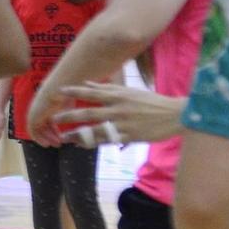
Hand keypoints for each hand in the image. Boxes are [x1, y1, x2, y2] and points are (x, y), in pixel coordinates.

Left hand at [51, 83, 185, 145]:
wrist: (175, 115)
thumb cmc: (151, 102)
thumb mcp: (130, 91)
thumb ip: (107, 88)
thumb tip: (87, 83)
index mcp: (118, 95)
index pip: (91, 92)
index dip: (74, 92)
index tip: (58, 92)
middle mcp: (118, 108)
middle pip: (88, 112)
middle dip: (68, 116)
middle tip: (53, 119)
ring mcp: (123, 123)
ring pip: (95, 129)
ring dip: (77, 134)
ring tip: (63, 137)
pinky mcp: (129, 136)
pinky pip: (107, 141)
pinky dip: (93, 143)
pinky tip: (82, 145)